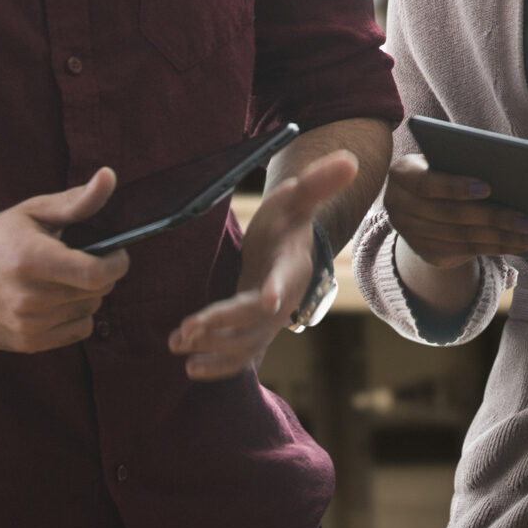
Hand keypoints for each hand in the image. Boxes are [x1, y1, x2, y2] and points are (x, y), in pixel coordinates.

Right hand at [0, 167, 130, 352]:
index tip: (116, 252)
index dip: (117, 263)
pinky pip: (77, 332)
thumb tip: (109, 177)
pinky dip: (74, 316)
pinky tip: (54, 300)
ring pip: (89, 311)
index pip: (97, 274)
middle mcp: (30, 297)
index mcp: (33, 260)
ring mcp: (27, 324)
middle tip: (81, 260)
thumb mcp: (34, 212)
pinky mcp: (26, 343)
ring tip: (62, 278)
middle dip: (100, 274)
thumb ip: (77, 200)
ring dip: (86, 295)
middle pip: (98, 292)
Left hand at [169, 149, 358, 380]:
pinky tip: (190, 368)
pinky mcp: (254, 335)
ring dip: (212, 349)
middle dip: (222, 325)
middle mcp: (283, 300)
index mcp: (293, 265)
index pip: (287, 278)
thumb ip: (318, 181)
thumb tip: (349, 158)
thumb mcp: (298, 197)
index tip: (267, 300)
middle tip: (187, 328)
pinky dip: (218, 368)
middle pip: (255, 319)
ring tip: (178, 344)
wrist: (287, 250)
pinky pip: (241, 358)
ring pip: (245, 344)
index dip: (278, 287)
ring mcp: (269, 323)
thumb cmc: (288, 220)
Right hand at [384, 153, 527, 270]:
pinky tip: (522, 245)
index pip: (427, 183)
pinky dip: (498, 248)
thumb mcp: (444, 159)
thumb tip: (510, 171)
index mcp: (402, 174)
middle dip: (494, 218)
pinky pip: (467, 252)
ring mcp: (411, 234)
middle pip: (452, 215)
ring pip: (463, 238)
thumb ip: (463, 161)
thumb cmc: (443, 167)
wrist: (419, 200)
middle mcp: (399, 206)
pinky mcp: (427, 253)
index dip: (456, 187)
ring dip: (504, 239)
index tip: (488, 188)